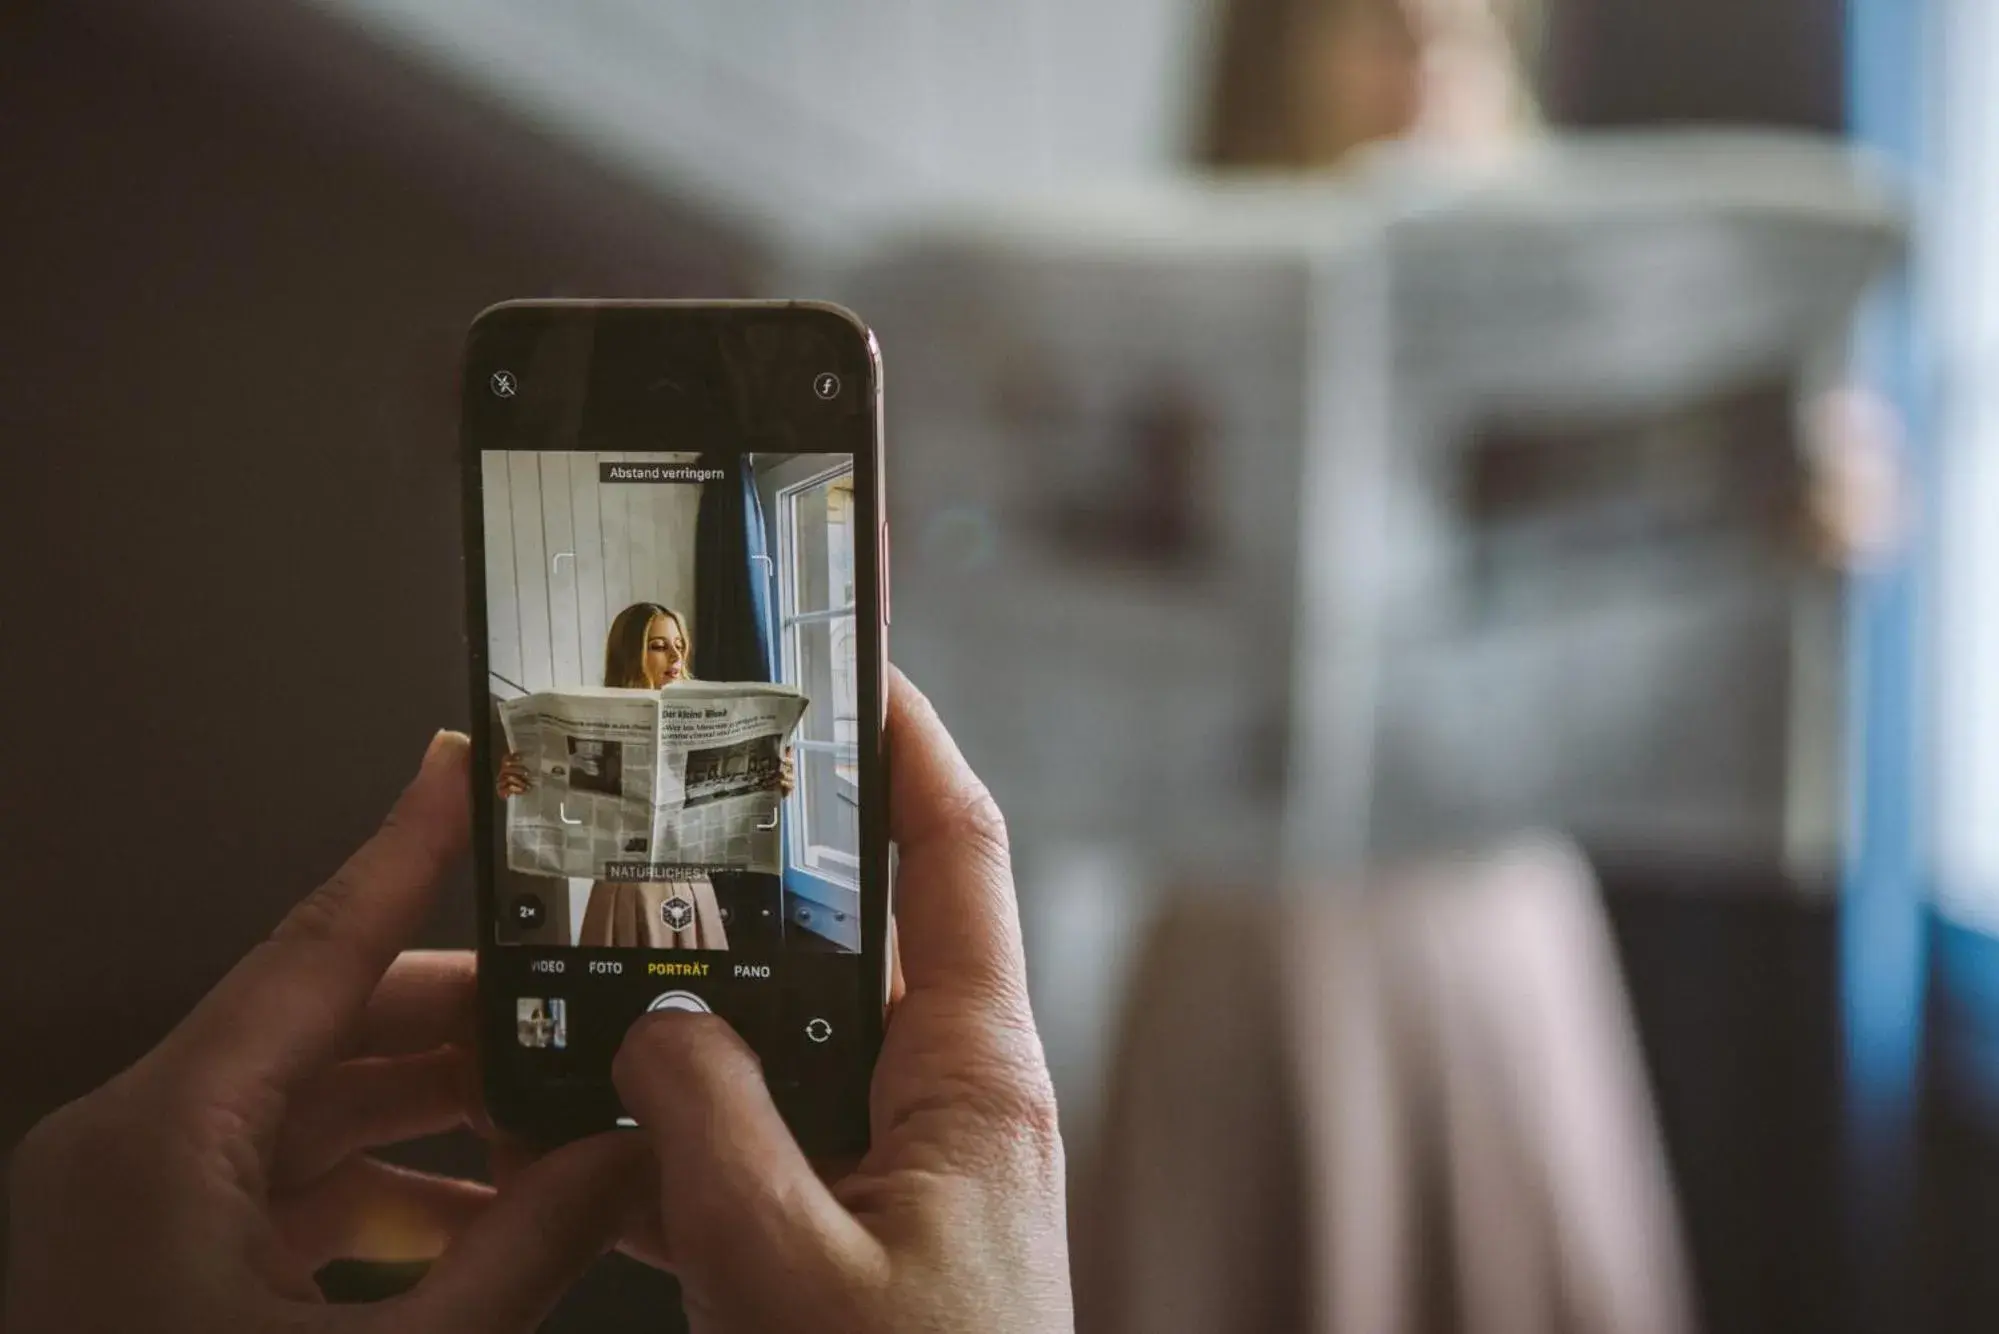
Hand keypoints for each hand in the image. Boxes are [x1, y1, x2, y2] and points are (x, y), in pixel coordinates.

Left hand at [4, 734, 642, 1333]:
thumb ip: (520, 1255)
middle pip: (332, 1029)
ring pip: (321, 1111)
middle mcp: (141, 1150)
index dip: (408, 854)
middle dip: (473, 1019)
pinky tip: (490, 1225)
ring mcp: (145, 1212)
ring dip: (447, 1118)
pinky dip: (401, 1195)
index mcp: (163, 1139)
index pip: (317, 948)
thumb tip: (623, 1163)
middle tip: (580, 997)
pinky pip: (297, 1189)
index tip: (470, 777)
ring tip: (563, 1125)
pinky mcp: (163, 1268)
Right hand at [612, 670, 1073, 1331]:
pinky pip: (756, 1144)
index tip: (858, 664)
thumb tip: (656, 1024)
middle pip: (856, 936)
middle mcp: (948, 1103)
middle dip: (762, 877)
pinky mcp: (852, 1228)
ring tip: (597, 967)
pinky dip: (678, 1129)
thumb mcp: (784, 1268)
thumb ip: (707, 1128)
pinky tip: (592, 1126)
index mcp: (975, 1080)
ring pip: (786, 1046)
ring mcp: (898, 1167)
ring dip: (697, 1017)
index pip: (960, 854)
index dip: (913, 744)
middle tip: (671, 810)